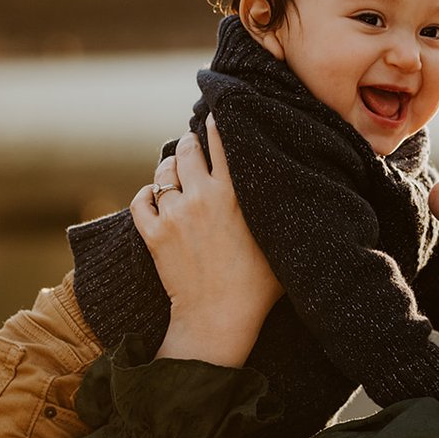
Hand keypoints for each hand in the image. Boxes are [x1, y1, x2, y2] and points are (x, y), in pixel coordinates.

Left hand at [130, 116, 282, 364]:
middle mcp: (202, 197)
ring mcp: (174, 215)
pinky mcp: (153, 235)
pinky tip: (155, 198)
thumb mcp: (278, 240)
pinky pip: (140, 200)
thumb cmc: (258, 286)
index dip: (218, 125)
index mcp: (235, 193)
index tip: (217, 119)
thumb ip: (279, 209)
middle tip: (194, 148)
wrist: (220, 318)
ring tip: (177, 175)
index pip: (222, 141)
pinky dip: (146, 195)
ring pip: (163, 171)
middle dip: (191, 145)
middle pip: (188, 148)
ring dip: (170, 170)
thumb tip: (298, 187)